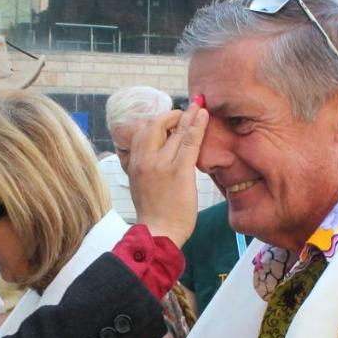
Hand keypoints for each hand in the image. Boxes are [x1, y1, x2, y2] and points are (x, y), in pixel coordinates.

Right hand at [127, 98, 208, 246]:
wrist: (158, 232)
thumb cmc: (153, 212)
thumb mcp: (139, 183)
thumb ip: (144, 165)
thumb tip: (154, 152)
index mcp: (134, 162)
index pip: (143, 131)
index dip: (158, 122)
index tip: (170, 120)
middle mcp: (145, 159)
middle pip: (156, 124)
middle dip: (172, 115)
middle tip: (185, 114)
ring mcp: (162, 164)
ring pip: (176, 131)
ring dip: (189, 116)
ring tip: (200, 105)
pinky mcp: (179, 171)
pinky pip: (190, 142)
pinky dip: (198, 126)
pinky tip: (204, 116)